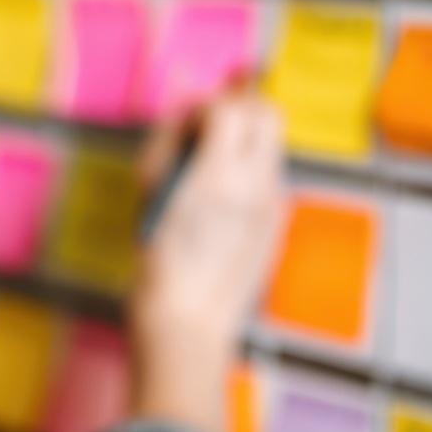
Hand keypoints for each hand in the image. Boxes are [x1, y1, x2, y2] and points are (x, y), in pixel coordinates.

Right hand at [127, 87, 285, 431]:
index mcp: (222, 179)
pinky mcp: (275, 224)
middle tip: (204, 126)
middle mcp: (258, 186)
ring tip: (206, 163)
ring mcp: (272, 206)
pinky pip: (268, 175)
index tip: (181, 123)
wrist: (186, 325)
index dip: (200, 106)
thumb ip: (172, 145)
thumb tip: (189, 110)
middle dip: (237, 107)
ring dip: (241, 138)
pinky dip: (246, 169)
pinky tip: (217, 195)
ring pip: (269, 143)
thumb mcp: (156, 196)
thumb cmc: (161, 267)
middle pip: (267, 113)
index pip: (228, 107)